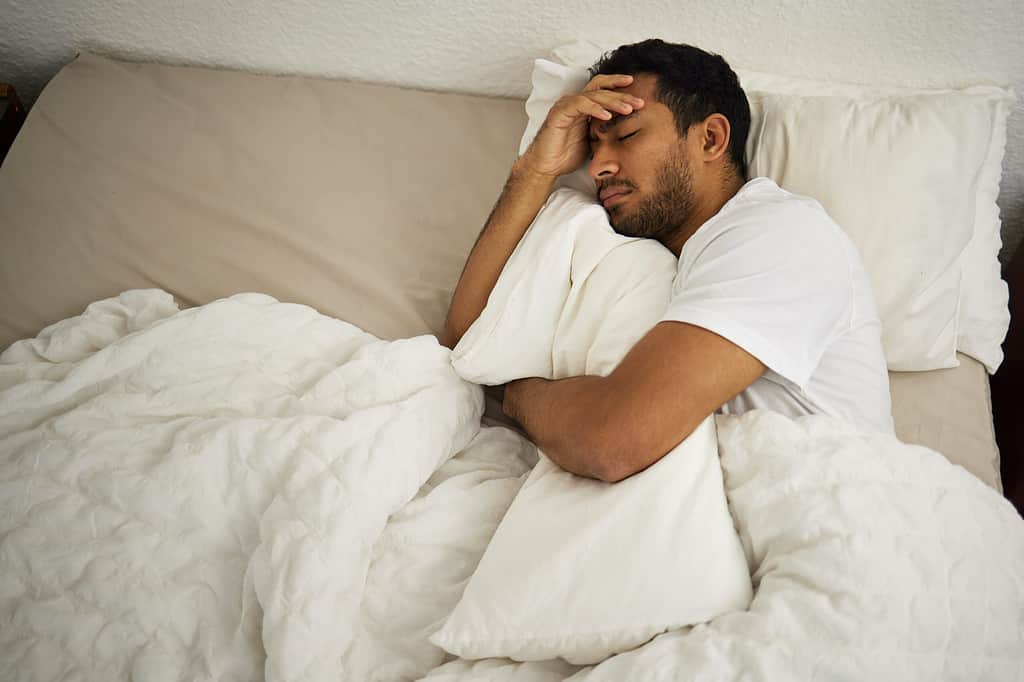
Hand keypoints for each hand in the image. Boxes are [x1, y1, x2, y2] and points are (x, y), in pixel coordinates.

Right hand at [519, 74, 644, 177]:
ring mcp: (566, 106)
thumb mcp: (593, 142)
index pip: (602, 89)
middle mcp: (574, 102)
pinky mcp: (559, 113)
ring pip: (593, 95)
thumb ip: (605, 132)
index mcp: (583, 107)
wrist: (546, 167)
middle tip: (640, 102)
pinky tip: (607, 116)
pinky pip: (579, 104)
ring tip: (628, 109)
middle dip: (622, 95)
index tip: (638, 90)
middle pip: (601, 89)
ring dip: (613, 101)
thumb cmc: (567, 155)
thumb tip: (629, 134)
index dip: (619, 86)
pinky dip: (594, 108)